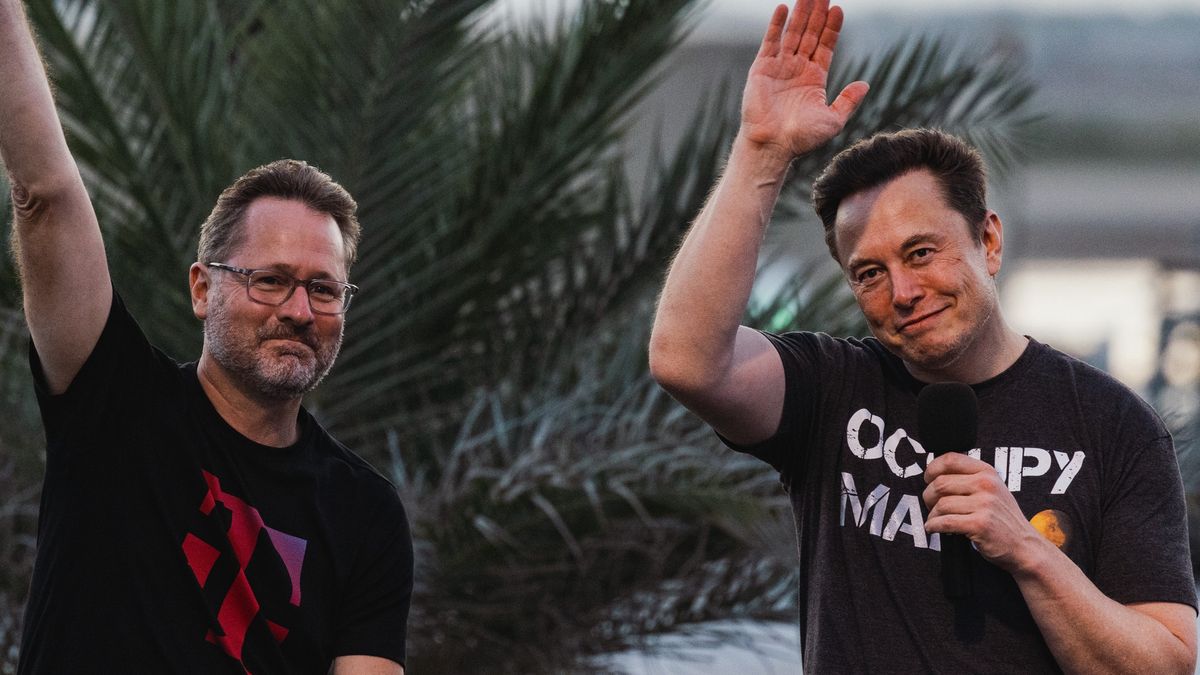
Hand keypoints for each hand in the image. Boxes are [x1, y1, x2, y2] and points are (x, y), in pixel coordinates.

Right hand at [738, 1, 868, 165]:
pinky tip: (784, 8)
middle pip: (809, 34)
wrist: (772, 146)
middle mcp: (797, 69)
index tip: (838, 9)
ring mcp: (779, 67)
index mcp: (815, 79)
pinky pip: (770, 42)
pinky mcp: (761, 68)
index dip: (832, 28)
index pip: (825, 45)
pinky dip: (776, 25)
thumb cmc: (801, 138)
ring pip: (792, 33)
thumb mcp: (833, 120)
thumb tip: (865, 85)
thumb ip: (848, 101)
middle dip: (817, 13)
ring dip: (800, 13)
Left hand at [922, 453, 1049, 574]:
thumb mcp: (993, 488)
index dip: (932, 469)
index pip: (950, 459)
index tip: (928, 479)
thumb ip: (970, 478)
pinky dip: (933, 526)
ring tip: (935, 520)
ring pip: (941, 504)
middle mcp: (986, 485)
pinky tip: (934, 528)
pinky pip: (945, 522)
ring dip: (932, 515)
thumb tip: (936, 473)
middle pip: (940, 483)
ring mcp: (984, 504)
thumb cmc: (1003, 518)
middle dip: (928, 496)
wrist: (1024, 545)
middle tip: (931, 505)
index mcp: (987, 472)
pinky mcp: (980, 524)